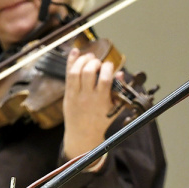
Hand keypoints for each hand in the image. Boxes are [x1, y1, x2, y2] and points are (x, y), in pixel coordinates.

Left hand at [62, 46, 119, 165]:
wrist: (83, 134)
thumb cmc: (101, 121)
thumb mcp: (115, 108)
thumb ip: (119, 90)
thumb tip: (120, 73)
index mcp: (102, 100)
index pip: (105, 78)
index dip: (108, 67)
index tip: (110, 65)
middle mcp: (88, 97)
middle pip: (89, 72)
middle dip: (94, 62)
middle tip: (98, 62)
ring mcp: (76, 95)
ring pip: (76, 71)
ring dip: (83, 60)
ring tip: (89, 58)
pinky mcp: (68, 94)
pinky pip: (68, 75)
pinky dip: (71, 62)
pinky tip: (75, 52)